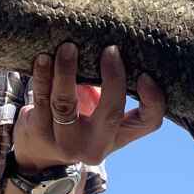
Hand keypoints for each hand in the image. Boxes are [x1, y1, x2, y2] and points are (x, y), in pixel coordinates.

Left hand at [12, 42, 165, 170]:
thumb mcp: (103, 113)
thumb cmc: (80, 119)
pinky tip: (43, 59)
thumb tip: (123, 41)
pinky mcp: (40, 133)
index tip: (146, 75)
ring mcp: (66, 142)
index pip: (148, 122)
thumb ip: (115, 89)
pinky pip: (41, 100)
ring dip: (66, 72)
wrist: (41, 152)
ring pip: (66, 105)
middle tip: (110, 50)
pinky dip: (42, 77)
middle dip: (113, 79)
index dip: (153, 101)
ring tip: (67, 47)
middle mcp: (96, 144)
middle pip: (111, 114)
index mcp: (119, 135)